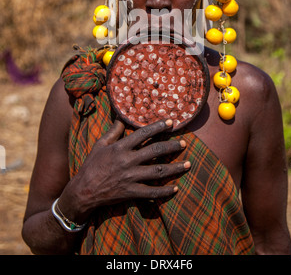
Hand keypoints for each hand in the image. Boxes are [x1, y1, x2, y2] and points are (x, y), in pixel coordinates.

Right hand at [60, 119, 189, 221]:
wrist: (83, 192)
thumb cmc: (91, 166)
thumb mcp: (100, 145)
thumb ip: (113, 132)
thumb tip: (122, 118)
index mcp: (120, 148)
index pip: (143, 134)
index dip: (158, 127)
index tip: (170, 123)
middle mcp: (127, 161)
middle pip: (154, 152)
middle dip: (171, 146)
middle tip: (183, 143)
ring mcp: (130, 178)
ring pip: (157, 172)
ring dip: (174, 168)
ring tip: (188, 164)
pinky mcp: (131, 192)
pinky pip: (151, 192)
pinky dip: (164, 191)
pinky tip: (175, 188)